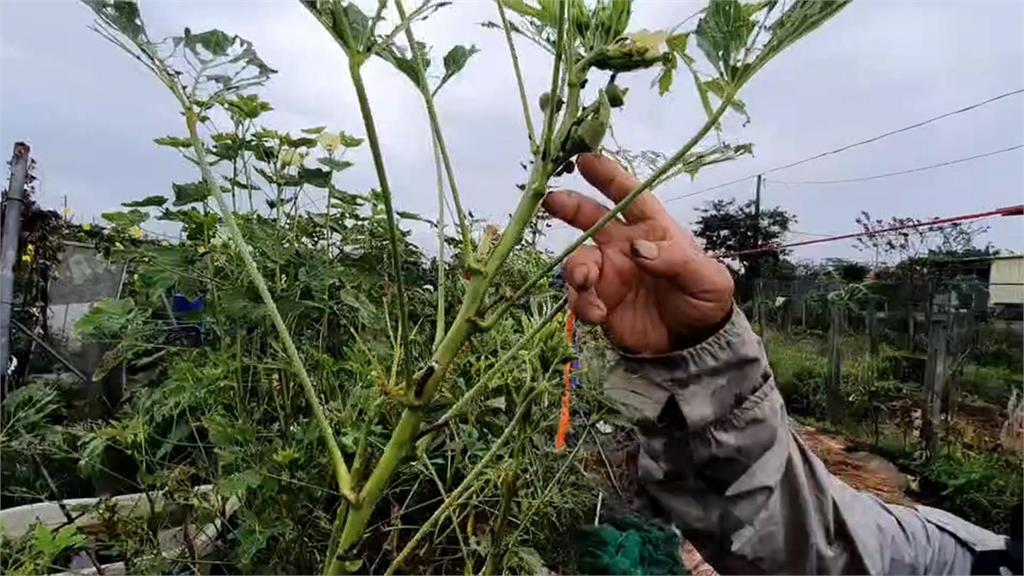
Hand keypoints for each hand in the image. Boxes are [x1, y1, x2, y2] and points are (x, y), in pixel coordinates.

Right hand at [543, 154, 734, 353]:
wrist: (694, 344)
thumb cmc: (704, 300)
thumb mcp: (706, 279)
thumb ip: (675, 260)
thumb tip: (637, 248)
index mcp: (652, 230)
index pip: (630, 196)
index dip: (608, 176)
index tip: (585, 159)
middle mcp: (624, 247)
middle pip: (592, 218)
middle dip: (571, 206)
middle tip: (552, 201)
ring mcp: (609, 274)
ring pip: (578, 261)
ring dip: (577, 270)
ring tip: (586, 283)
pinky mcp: (599, 302)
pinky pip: (579, 298)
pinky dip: (583, 304)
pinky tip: (599, 315)